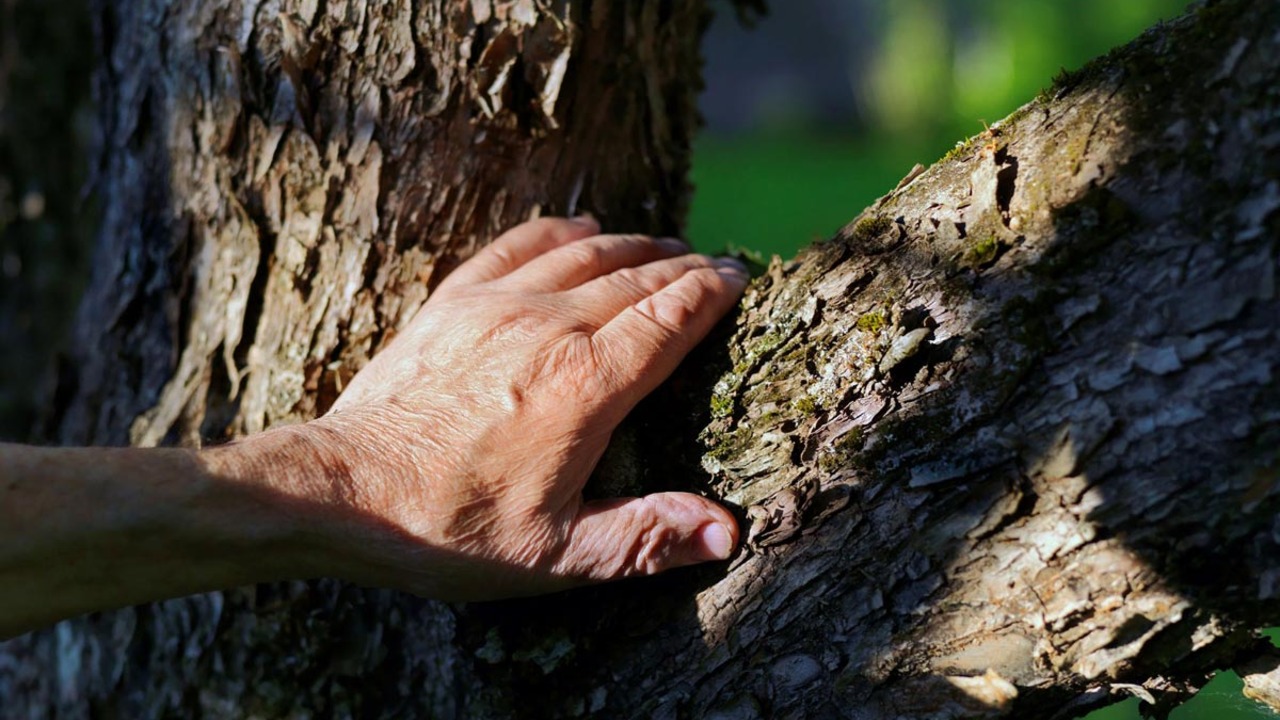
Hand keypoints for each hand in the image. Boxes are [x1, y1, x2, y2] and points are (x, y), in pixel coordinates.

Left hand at [287, 217, 747, 599]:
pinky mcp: (453, 301)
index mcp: (586, 388)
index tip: (740, 276)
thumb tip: (728, 532)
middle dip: (683, 266)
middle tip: (715, 263)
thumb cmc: (448, 531)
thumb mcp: (556, 556)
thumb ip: (645, 538)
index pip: (669, 319)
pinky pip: (520, 244)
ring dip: (632, 245)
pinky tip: (582, 226)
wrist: (343, 492)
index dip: (710, 293)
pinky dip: (560, 231)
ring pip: (584, 254)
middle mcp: (549, 330)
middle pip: (635, 278)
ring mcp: (497, 306)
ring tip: (665, 245)